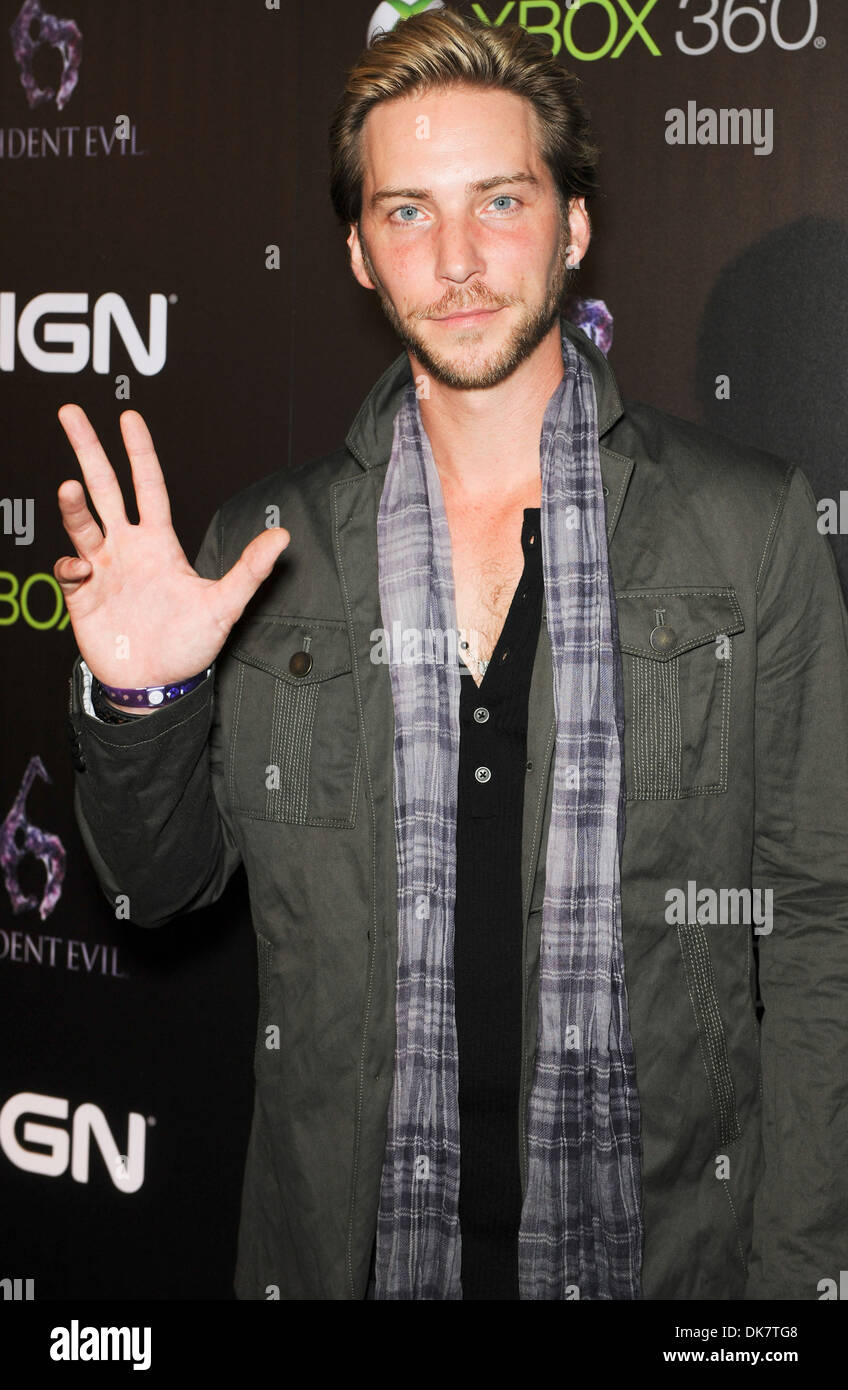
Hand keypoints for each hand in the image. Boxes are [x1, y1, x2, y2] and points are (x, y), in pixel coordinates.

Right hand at [54, 406, 289, 688]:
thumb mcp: (224, 605)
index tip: (128, 419)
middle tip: (70, 414)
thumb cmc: (190, 646)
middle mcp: (128, 548)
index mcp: (160, 543)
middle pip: (104, 488)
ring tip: (69, 489)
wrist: (157, 685)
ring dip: (73, 506)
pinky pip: (70, 569)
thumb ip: (250, 570)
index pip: (148, 485)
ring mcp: (103, 569)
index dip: (140, 452)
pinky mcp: (82, 595)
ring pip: (82, 523)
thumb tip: (282, 537)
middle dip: (87, 450)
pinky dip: (70, 563)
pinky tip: (80, 569)